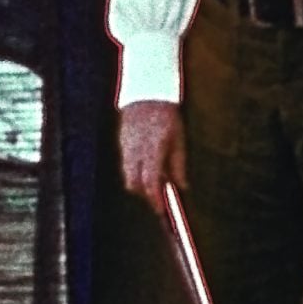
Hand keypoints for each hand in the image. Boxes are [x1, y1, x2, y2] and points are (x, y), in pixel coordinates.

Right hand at [119, 100, 185, 223]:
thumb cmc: (167, 117)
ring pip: (128, 176)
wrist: (148, 94)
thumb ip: (178, 164)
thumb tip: (181, 186)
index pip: (150, 182)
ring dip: (140, 184)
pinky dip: (135, 172)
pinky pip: (126, 165)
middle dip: (146, 194)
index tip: (161, 209)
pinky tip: (147, 167)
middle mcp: (136, 150)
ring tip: (155, 181)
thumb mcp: (178, 140)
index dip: (155, 198)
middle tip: (159, 198)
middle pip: (135, 184)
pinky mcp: (122, 144)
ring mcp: (126, 147)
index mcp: (153, 149)